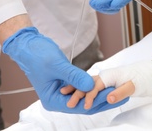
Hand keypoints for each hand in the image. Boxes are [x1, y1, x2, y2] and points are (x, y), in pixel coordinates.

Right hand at [2, 27, 127, 113]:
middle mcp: (58, 99)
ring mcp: (63, 91)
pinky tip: (107, 83)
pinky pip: (83, 87)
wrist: (29, 45)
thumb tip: (91, 86)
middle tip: (121, 94)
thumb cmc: (37, 55)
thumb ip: (74, 77)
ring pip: (86, 96)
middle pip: (85, 103)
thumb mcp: (57, 66)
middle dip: (103, 99)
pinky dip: (94, 86)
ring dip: (100, 93)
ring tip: (118, 89)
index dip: (98, 100)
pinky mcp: (67, 83)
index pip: (80, 106)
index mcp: (53, 100)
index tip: (114, 94)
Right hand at [66, 61, 151, 108]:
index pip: (95, 86)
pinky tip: (79, 95)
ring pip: (88, 85)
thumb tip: (109, 98)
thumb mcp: (134, 85)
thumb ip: (121, 91)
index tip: (85, 106)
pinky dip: (85, 90)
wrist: (150, 73)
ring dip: (78, 91)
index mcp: (110, 76)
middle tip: (68, 103)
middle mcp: (105, 76)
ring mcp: (104, 78)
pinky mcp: (105, 82)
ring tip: (66, 95)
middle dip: (77, 93)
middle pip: (88, 85)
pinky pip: (92, 86)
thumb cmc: (143, 78)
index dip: (89, 96)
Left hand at [78, 0, 138, 13]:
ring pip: (112, 5)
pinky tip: (93, 1)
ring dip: (103, 6)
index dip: (122, 0)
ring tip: (95, 1)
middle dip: (111, 4)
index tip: (112, 2)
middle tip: (100, 1)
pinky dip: (98, 5)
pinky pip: (102, 3)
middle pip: (120, 2)